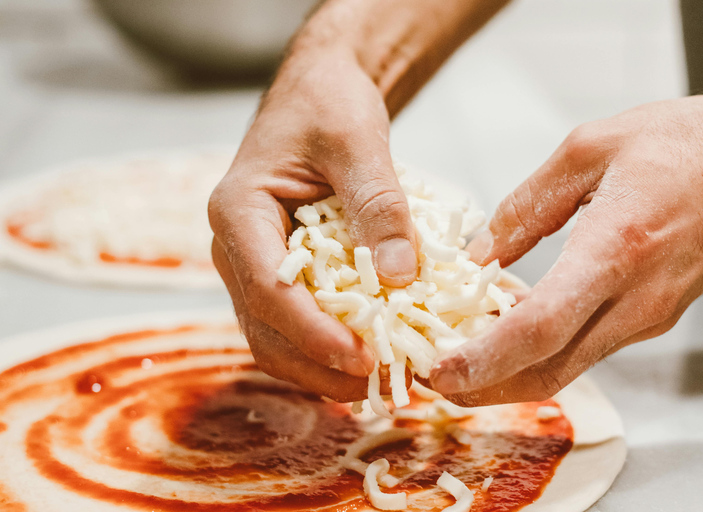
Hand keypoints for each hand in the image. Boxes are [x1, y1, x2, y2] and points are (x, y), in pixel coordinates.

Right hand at [208, 48, 417, 401]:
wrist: (317, 95)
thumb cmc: (328, 105)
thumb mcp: (357, 142)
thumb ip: (378, 204)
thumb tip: (400, 277)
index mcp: (238, 211)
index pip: (266, 287)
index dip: (312, 331)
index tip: (362, 357)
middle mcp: (235, 247)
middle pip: (265, 327)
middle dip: (319, 364)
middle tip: (380, 380)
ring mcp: (253, 266)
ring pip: (275, 337)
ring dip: (322, 367)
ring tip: (379, 378)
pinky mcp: (279, 274)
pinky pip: (294, 324)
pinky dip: (327, 347)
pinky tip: (368, 354)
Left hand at [430, 84, 702, 404]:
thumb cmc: (686, 143)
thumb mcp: (589, 150)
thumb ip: (526, 206)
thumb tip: (480, 253)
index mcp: (616, 248)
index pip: (540, 328)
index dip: (484, 359)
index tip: (442, 371)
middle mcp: (637, 297)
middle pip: (549, 371)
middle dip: (485, 387)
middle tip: (437, 380)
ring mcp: (649, 314)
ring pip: (568, 367)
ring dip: (509, 375)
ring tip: (461, 361)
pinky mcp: (654, 315)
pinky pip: (588, 348)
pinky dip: (541, 353)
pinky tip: (510, 335)